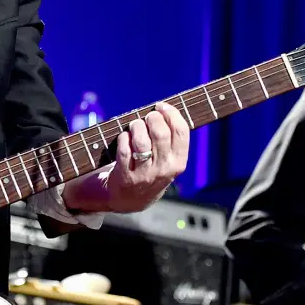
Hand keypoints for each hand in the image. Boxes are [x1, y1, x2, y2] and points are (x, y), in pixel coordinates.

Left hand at [65, 102, 189, 213]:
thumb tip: (164, 108)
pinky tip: (124, 138)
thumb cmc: (151, 169)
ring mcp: (145, 173)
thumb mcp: (168, 160)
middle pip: (160, 133)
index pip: (181, 131)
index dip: (171, 113)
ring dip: (136, 126)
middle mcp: (164, 169)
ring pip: (141, 140)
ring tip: (135, 126)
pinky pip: (124, 149)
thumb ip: (170, 139)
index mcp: (179, 162)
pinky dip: (123, 138)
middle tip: (147, 117)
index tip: (161, 106)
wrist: (131, 199)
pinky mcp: (126, 175)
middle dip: (151, 118)